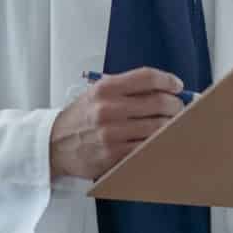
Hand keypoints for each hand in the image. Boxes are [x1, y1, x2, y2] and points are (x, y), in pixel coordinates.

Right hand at [48, 68, 187, 178]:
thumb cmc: (82, 117)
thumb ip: (127, 88)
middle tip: (178, 109)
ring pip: (157, 127)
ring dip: (171, 126)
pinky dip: (158, 143)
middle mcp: (108, 108)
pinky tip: (158, 140)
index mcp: (105, 88)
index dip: (168, 80)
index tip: (178, 86)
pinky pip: (147, 147)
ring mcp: (111, 133)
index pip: (147, 77)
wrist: (54, 145)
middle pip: (158, 102)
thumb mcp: (97, 93)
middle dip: (176, 105)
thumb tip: (166, 88)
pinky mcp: (114, 155)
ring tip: (171, 125)